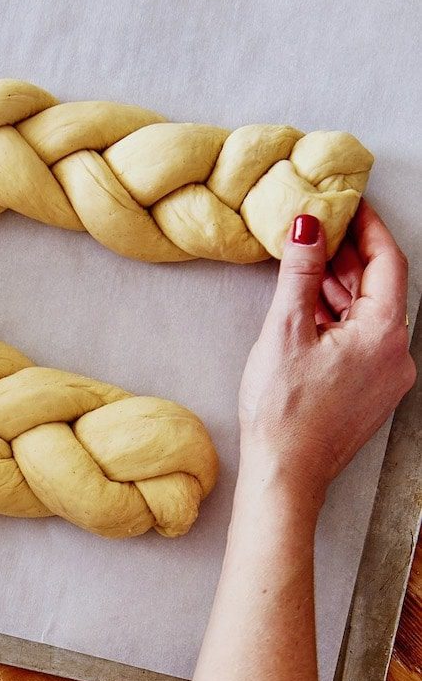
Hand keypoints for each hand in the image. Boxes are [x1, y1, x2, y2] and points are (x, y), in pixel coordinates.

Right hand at [239, 201, 415, 504]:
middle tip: (320, 230)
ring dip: (341, 288)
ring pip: (370, 315)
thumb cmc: (284, 413)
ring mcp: (386, 376)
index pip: (387, 262)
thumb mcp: (285, 329)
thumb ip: (299, 272)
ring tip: (306, 267)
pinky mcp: (370, 392)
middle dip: (349, 257)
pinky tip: (311, 310)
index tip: (350, 205)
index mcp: (384, 335)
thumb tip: (308, 227)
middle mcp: (396, 355)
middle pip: (380, 288)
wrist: (285, 475)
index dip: (368, 228)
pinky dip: (340, 319)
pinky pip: (363, 340)